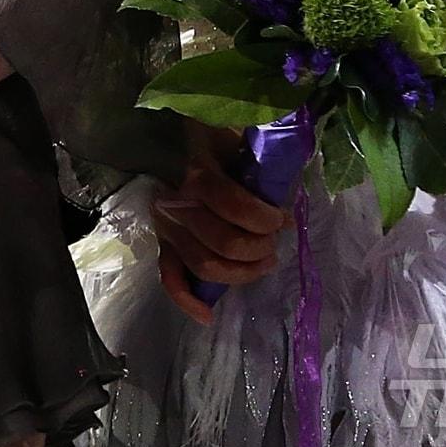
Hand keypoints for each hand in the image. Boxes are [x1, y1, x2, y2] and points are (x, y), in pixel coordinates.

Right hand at [150, 127, 288, 325]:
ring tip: (264, 263)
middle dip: (258, 248)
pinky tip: (208, 315)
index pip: (233, 206)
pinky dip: (187, 299)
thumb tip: (283, 187)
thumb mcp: (232, 134)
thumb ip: (254, 157)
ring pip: (204, 265)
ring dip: (241, 273)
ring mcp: (167, 227)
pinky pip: (169, 276)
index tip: (283, 218)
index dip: (263, 218)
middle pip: (223, 242)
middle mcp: (178, 205)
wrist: (162, 132)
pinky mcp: (162, 240)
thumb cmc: (205, 131)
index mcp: (196, 173)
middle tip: (274, 240)